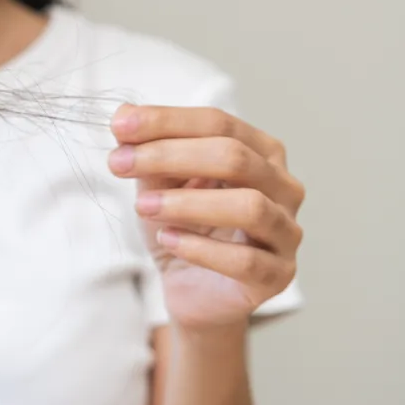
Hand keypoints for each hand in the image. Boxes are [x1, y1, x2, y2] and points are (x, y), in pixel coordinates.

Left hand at [108, 104, 304, 330]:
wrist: (192, 288)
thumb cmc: (183, 227)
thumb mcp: (159, 185)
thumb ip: (148, 153)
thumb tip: (124, 116)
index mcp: (261, 152)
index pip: (218, 123)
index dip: (168, 121)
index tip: (119, 127)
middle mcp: (283, 187)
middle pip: (235, 157)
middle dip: (169, 156)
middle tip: (119, 164)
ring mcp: (286, 232)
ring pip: (249, 206)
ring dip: (187, 203)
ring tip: (142, 207)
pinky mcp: (278, 275)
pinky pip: (245, 260)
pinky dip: (201, 248)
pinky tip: (168, 240)